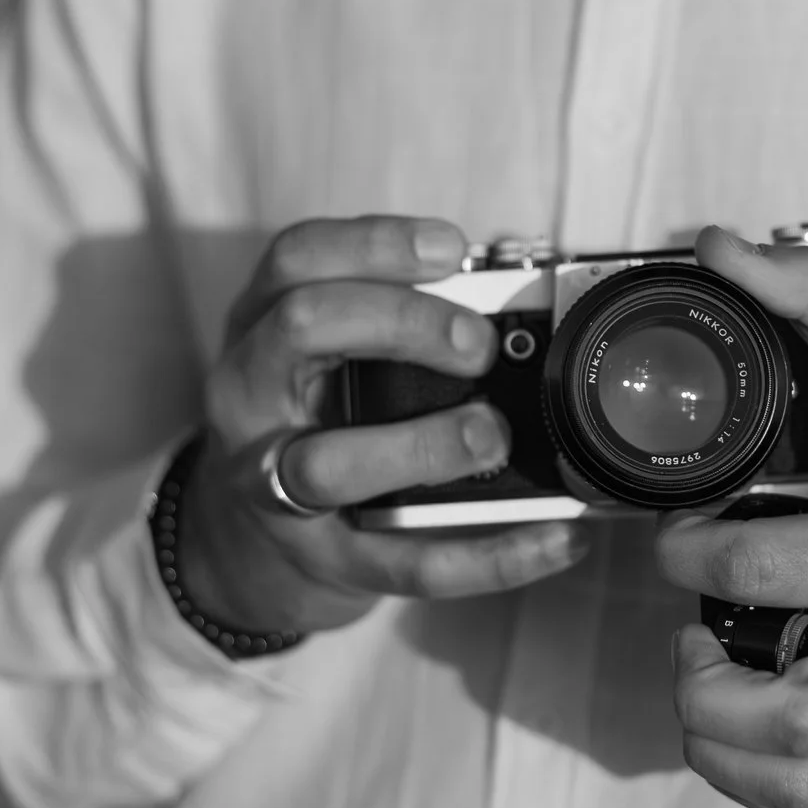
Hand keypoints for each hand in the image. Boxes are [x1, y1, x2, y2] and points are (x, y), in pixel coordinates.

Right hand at [175, 214, 588, 637]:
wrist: (248, 539)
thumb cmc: (309, 419)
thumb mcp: (322, 353)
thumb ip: (392, 320)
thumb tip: (517, 299)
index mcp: (260, 326)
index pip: (296, 258)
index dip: (374, 244)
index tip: (452, 249)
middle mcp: (250, 394)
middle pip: (302, 326)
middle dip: (401, 321)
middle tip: (477, 345)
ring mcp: (272, 484)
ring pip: (329, 463)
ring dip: (422, 446)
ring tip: (493, 435)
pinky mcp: (324, 560)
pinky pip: (406, 563)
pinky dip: (492, 557)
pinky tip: (559, 540)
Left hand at [656, 227, 807, 807]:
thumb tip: (719, 244)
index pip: (759, 567)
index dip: (682, 549)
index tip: (674, 534)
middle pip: (779, 720)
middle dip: (694, 681)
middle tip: (687, 624)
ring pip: (793, 784)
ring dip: (717, 743)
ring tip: (712, 675)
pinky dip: (761, 781)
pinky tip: (748, 719)